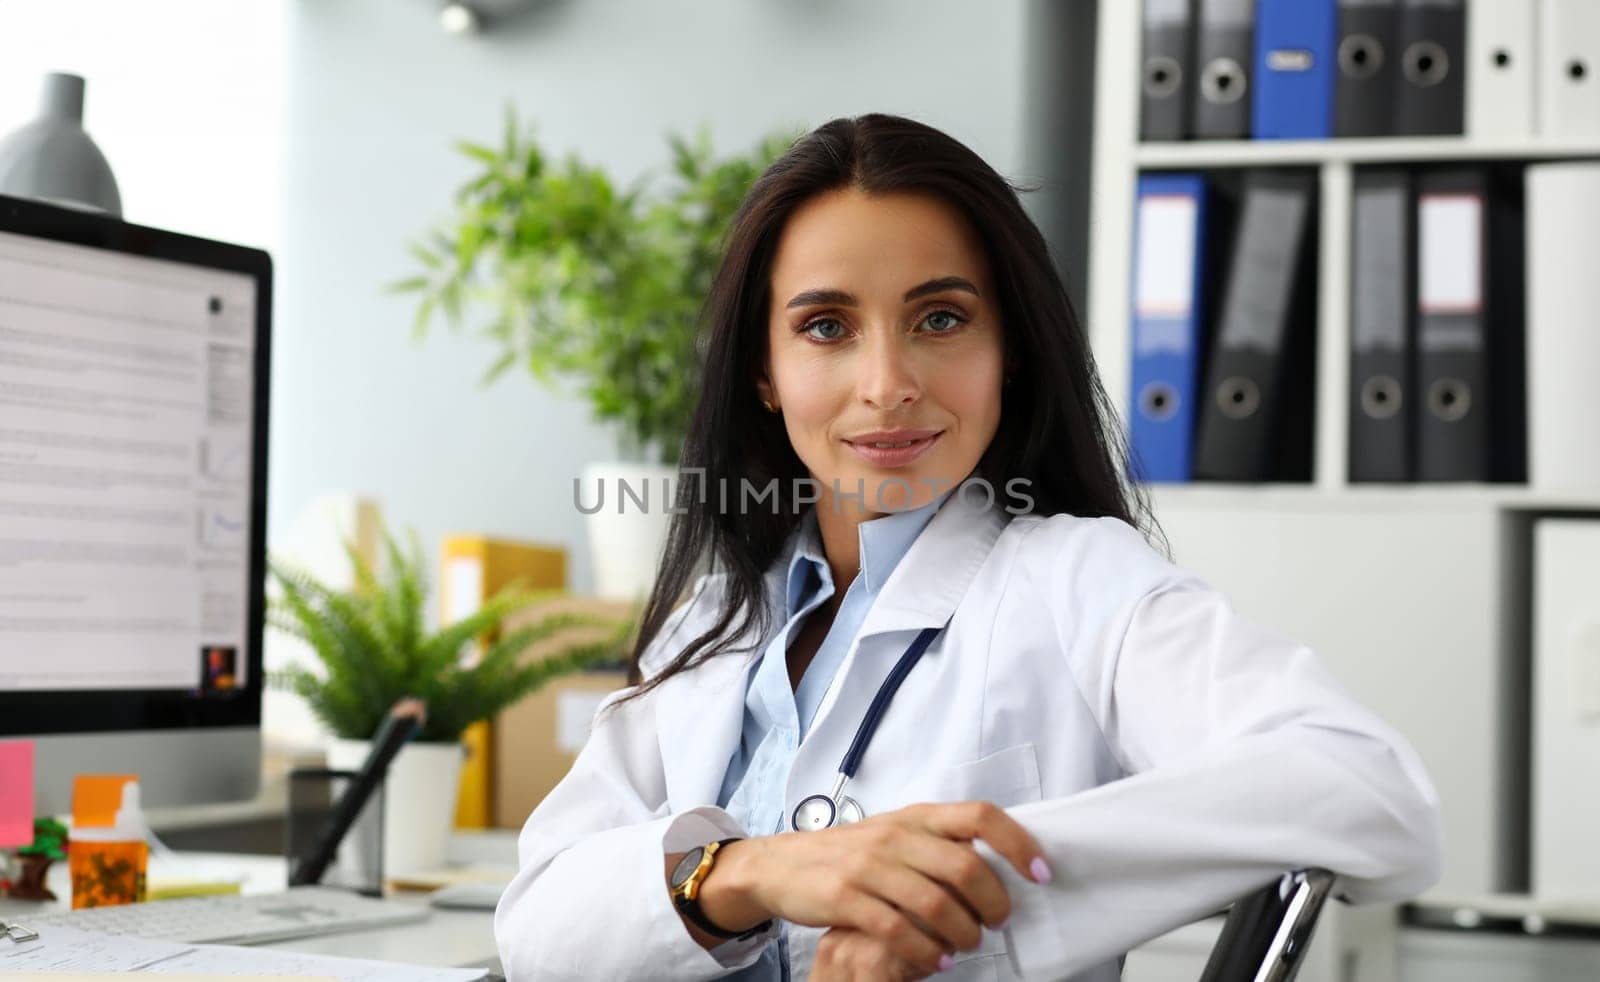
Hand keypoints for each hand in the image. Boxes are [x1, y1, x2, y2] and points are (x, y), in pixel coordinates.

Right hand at [724, 801, 1046, 977]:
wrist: (780, 864)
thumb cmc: (850, 852)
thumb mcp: (896, 834)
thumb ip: (938, 842)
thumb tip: (999, 861)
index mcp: (916, 816)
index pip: (980, 816)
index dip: (1018, 842)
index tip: (1040, 873)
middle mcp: (896, 834)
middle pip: (966, 867)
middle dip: (994, 903)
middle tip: (998, 923)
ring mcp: (869, 865)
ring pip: (936, 903)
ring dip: (963, 933)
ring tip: (966, 946)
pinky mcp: (845, 897)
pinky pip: (897, 929)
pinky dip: (926, 951)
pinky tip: (938, 961)